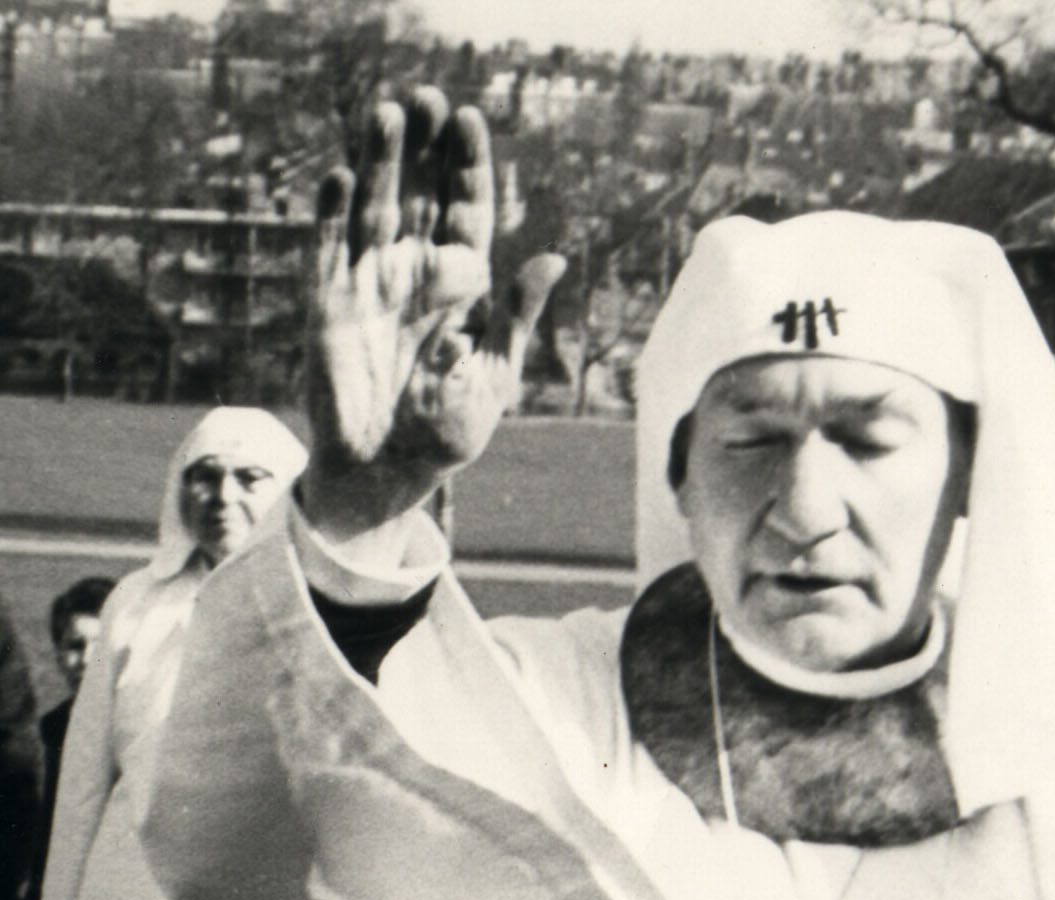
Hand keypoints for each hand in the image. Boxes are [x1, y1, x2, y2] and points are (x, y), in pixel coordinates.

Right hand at [303, 88, 565, 537]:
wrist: (390, 473)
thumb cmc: (447, 431)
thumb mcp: (496, 375)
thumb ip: (517, 316)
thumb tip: (553, 257)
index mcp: (458, 284)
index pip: (465, 210)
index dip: (467, 167)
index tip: (471, 122)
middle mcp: (412, 272)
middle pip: (418, 192)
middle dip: (423, 147)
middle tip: (429, 99)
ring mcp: (368, 282)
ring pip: (373, 207)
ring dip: (379, 160)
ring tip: (388, 114)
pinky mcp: (328, 302)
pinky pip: (328, 247)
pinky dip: (333, 213)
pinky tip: (345, 177)